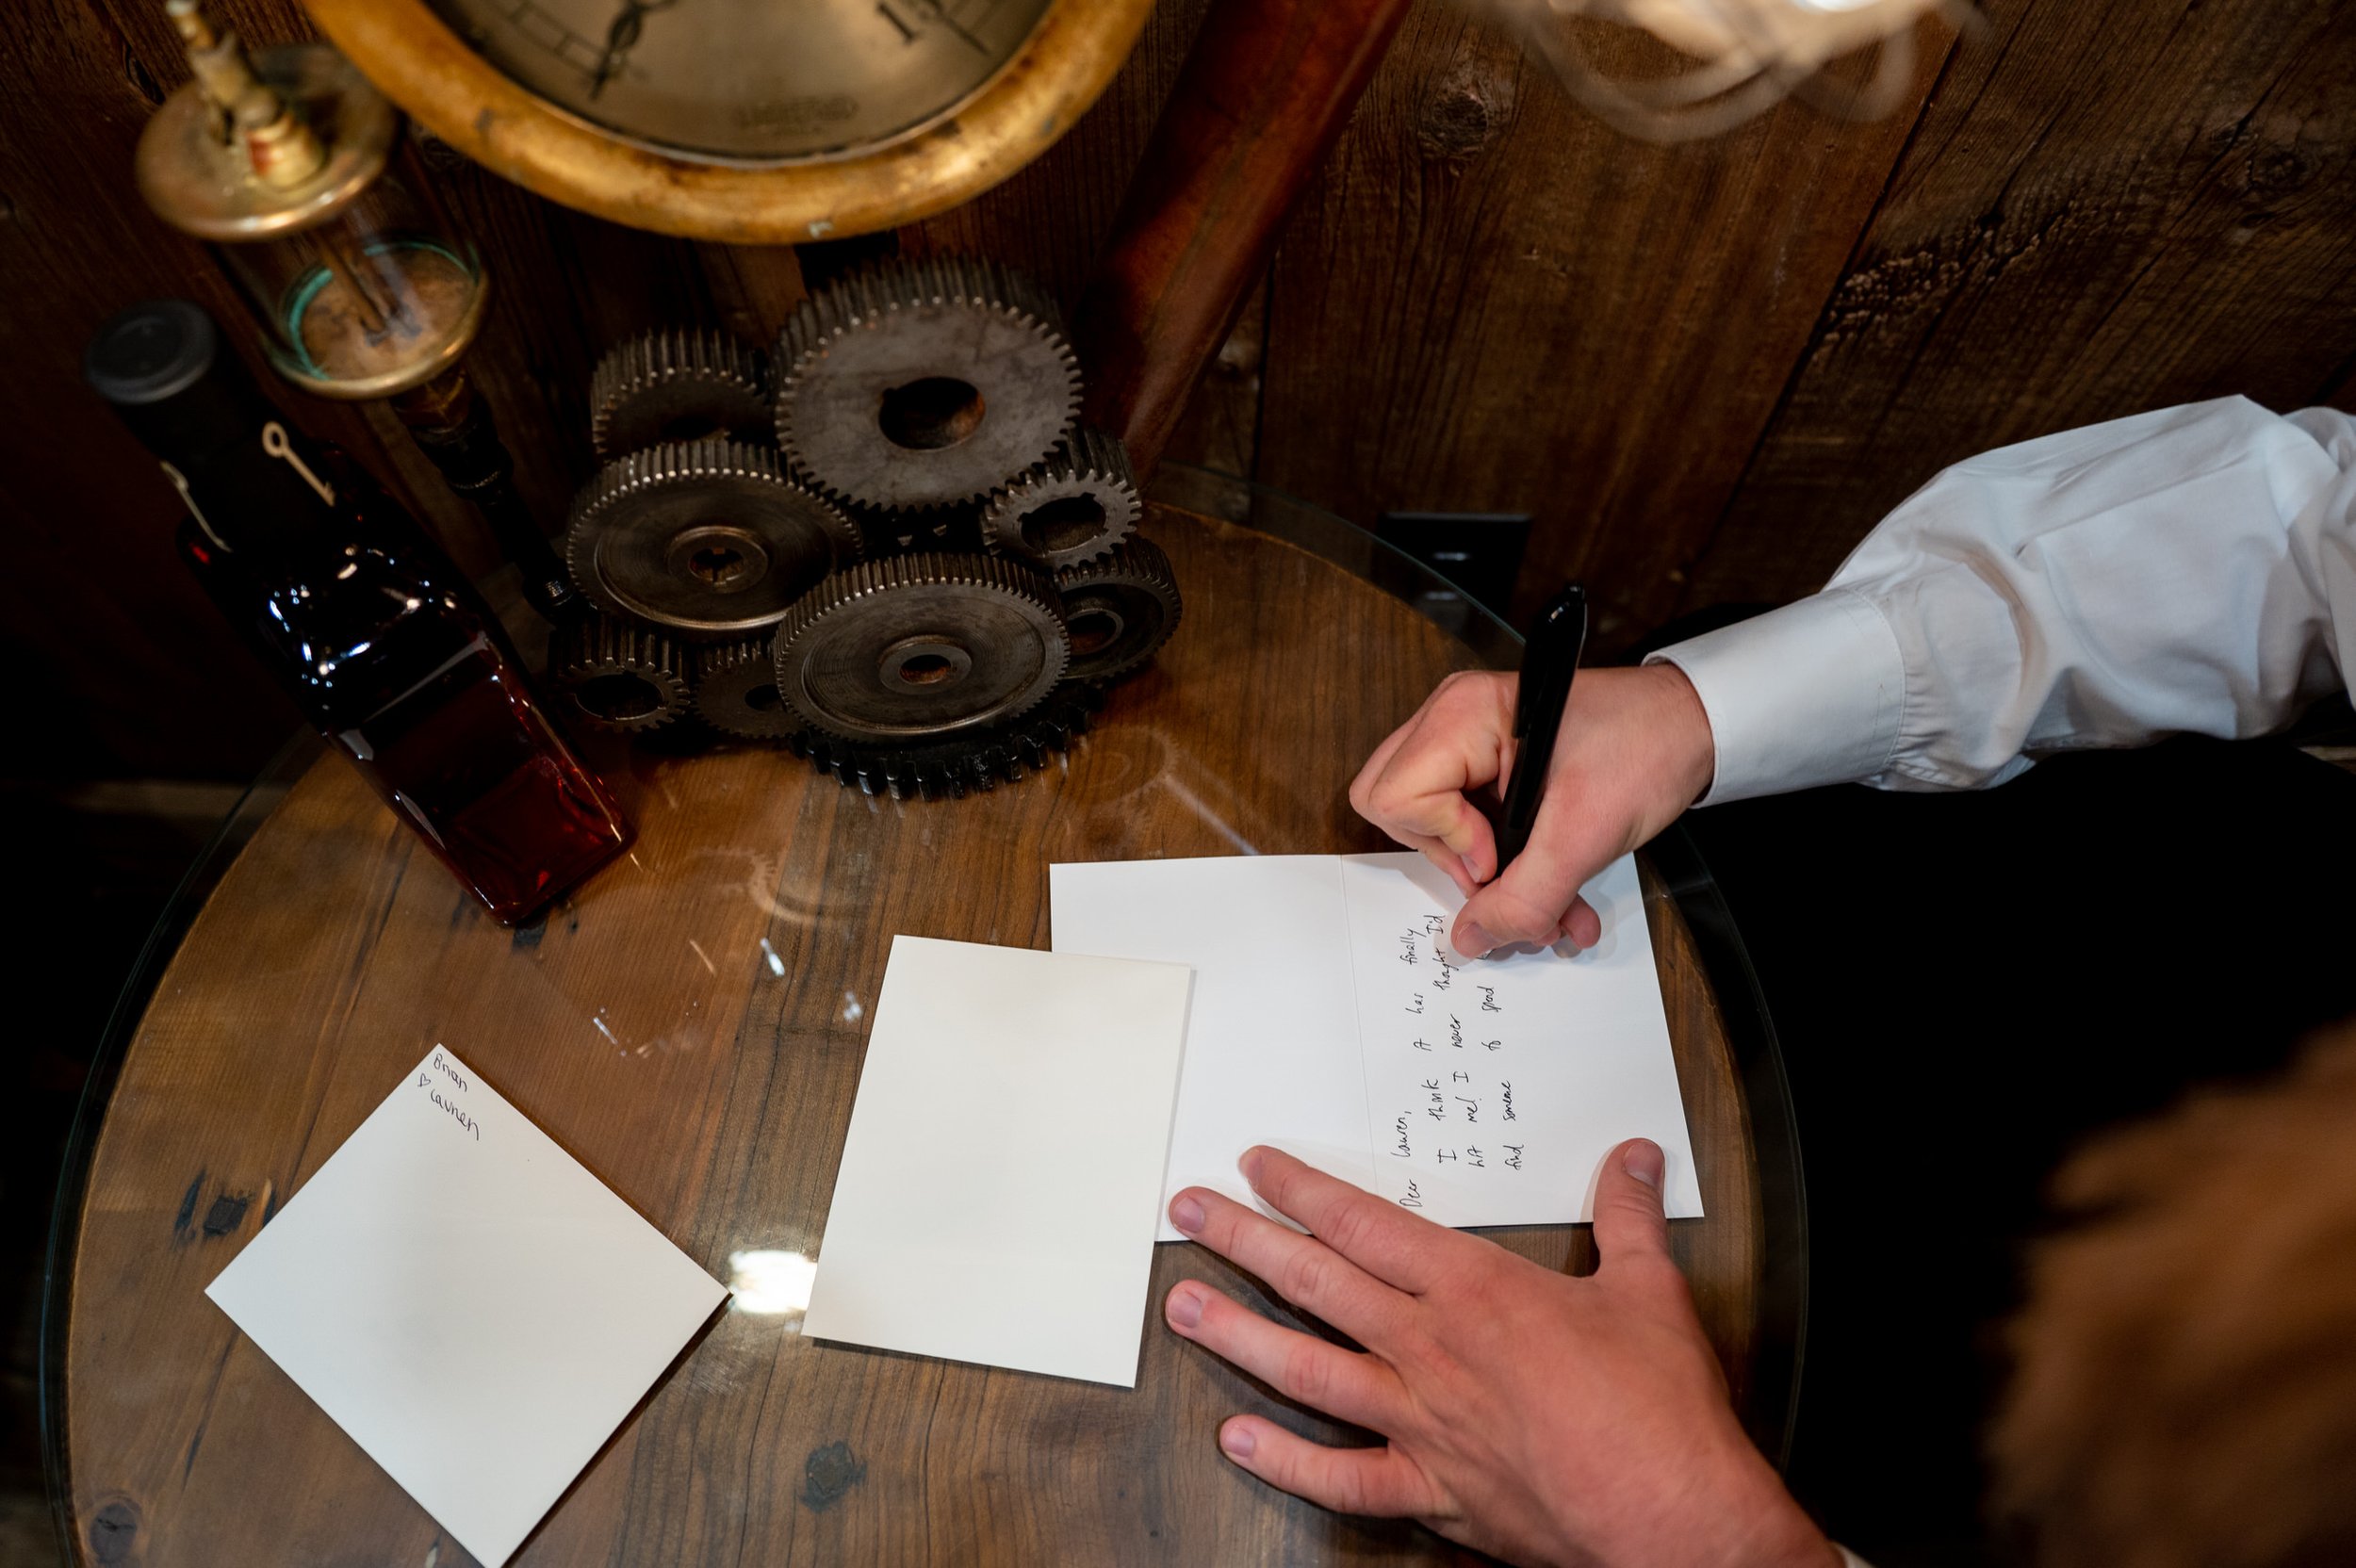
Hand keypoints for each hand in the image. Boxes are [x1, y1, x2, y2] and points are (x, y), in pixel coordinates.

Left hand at [1163, 1143, 1831, 1567]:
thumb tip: (1631, 1161)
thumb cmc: (1657, 1414)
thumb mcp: (1648, 1291)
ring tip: (1182, 1308)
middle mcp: (1431, 1350)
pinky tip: (1238, 1442)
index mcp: (1475, 1292)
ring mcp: (1421, 1422)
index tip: (1256, 1166)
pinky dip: (1286, 1462)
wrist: (1671, 1520)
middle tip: (1187, 1213)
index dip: (1302, 1189)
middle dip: (1243, 1240)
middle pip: (1315, 1281)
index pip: (1364, 1223)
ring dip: (1237, 1335)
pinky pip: (1341, 1476)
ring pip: (1306, 1369)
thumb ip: (1627, 1218)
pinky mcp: (1430, 1490)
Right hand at [1349, 664, 1714, 957]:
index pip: (1395, 797)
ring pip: (1437, 830)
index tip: (1498, 854)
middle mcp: (1454, 724)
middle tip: (1507, 871)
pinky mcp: (1494, 770)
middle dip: (1456, 864)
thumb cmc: (1646, 747)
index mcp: (1461, 716)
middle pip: (1399, 814)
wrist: (1697, 729)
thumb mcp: (1584, 836)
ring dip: (1495, 881)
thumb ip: (1524, 898)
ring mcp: (1471, 745)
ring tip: (1554, 906)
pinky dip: (1513, 869)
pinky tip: (1561, 896)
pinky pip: (1474, 829)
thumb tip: (1471, 940)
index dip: (1445, 841)